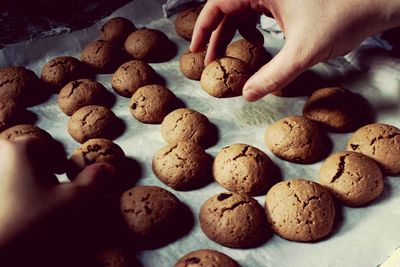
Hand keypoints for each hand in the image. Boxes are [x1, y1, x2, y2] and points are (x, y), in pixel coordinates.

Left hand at [0, 137, 114, 263]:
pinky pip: (6, 182)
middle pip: (30, 155)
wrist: (0, 251)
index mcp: (21, 148)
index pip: (51, 147)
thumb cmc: (32, 222)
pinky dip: (13, 191)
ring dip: (28, 181)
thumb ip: (94, 180)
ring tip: (35, 204)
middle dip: (43, 171)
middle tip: (50, 194)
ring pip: (16, 169)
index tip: (64, 179)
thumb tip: (108, 168)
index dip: (62, 164)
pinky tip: (20, 210)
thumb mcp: (74, 200)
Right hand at [190, 0, 399, 100]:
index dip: (202, 28)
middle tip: (209, 61)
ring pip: (242, 11)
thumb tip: (248, 95)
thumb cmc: (343, 16)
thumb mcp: (303, 51)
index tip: (194, 50)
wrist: (375, 2)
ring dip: (233, 34)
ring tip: (227, 56)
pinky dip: (251, 29)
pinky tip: (255, 44)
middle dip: (216, 36)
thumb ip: (273, 75)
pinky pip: (257, 11)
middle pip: (227, 9)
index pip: (219, 4)